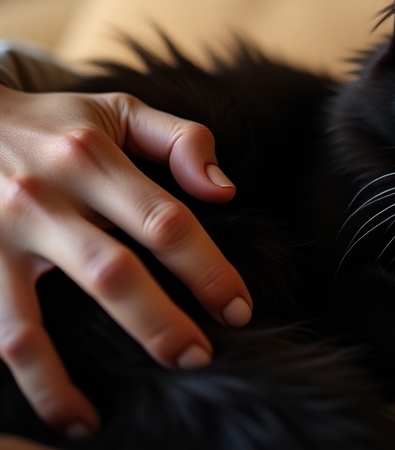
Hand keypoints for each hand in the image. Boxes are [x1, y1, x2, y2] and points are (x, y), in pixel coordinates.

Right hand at [0, 86, 251, 437]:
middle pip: (110, 275)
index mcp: (90, 159)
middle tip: (197, 358)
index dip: (207, 270)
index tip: (238, 309)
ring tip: (94, 421)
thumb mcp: (119, 110)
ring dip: (60, 382)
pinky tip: (50, 410)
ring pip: (26, 326)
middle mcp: (41, 200)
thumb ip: (181, 140)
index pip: (165, 222)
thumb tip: (224, 190)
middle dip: (159, 325)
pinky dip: (19, 378)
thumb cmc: (56, 125)